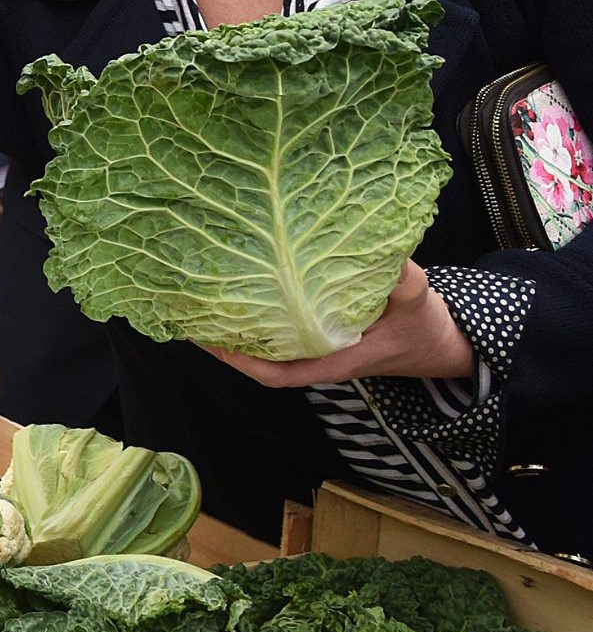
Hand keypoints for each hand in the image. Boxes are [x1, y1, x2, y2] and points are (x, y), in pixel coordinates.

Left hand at [208, 261, 475, 386]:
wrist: (441, 342)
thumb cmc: (424, 327)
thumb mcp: (419, 302)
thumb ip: (404, 283)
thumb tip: (391, 257)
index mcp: (336, 360)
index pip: (279, 374)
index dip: (243, 362)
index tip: (212, 342)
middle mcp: (320, 356)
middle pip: (262, 359)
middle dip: (226, 341)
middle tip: (190, 313)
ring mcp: (319, 346)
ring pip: (269, 343)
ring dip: (239, 325)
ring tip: (202, 299)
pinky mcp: (323, 331)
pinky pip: (284, 328)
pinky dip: (261, 313)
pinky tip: (242, 286)